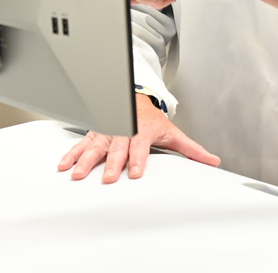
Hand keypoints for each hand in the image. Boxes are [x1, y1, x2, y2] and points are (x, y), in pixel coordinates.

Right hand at [57, 94, 220, 182]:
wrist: (135, 100)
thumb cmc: (153, 120)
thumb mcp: (174, 133)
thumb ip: (192, 150)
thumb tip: (213, 161)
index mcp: (143, 131)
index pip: (140, 146)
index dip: (137, 159)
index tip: (135, 172)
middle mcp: (123, 131)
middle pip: (117, 148)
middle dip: (111, 163)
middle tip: (107, 178)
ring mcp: (107, 132)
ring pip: (96, 146)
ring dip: (86, 161)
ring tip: (77, 174)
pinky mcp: (95, 134)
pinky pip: (82, 144)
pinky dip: (72, 154)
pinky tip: (64, 165)